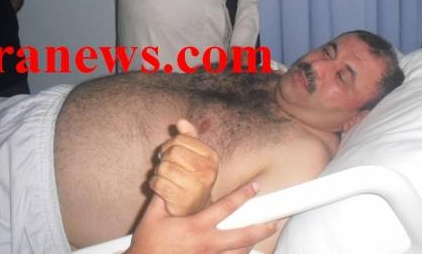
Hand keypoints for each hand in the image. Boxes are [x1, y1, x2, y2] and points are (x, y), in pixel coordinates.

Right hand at [126, 183, 277, 253]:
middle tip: (274, 222)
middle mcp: (207, 244)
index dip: (243, 195)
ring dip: (251, 244)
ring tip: (261, 235)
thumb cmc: (147, 244)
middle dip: (262, 228)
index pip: (225, 207)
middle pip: (242, 236)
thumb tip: (168, 175)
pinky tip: (243, 250)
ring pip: (239, 252)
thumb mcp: (153, 216)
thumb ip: (163, 195)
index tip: (256, 186)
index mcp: (196, 227)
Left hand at [150, 119, 218, 215]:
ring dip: (158, 172)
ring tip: (164, 177)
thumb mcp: (194, 155)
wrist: (192, 210)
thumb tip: (181, 121)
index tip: (168, 153)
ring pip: (164, 168)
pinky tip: (160, 187)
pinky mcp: (183, 200)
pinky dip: (154, 184)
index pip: (181, 139)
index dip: (169, 144)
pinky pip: (158, 183)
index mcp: (211, 156)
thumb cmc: (191, 177)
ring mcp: (197, 187)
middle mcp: (208, 171)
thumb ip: (189, 137)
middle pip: (172, 153)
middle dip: (164, 159)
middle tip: (165, 166)